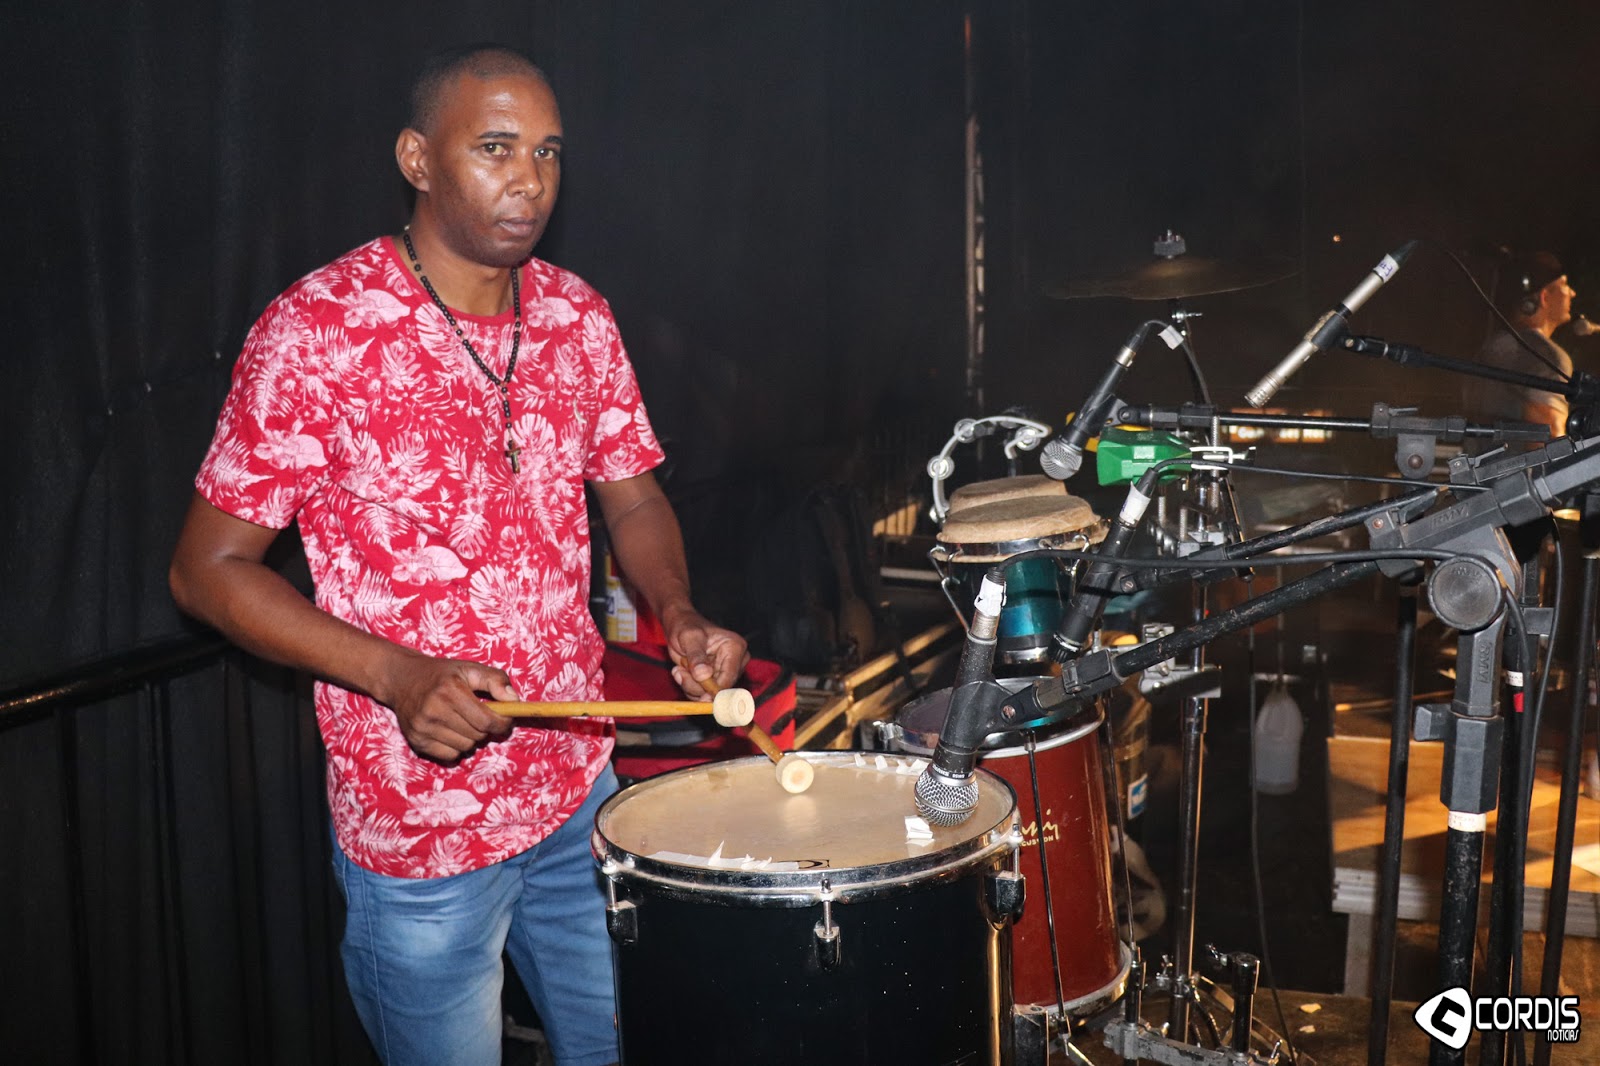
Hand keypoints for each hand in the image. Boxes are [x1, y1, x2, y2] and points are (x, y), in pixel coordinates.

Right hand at [378, 653, 516, 760]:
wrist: (401, 679)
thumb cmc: (442, 674)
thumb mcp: (470, 668)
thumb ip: (496, 680)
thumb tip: (514, 701)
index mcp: (450, 690)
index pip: (486, 720)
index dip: (502, 723)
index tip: (505, 720)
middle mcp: (434, 710)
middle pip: (477, 736)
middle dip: (485, 728)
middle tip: (480, 716)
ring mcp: (423, 728)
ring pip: (465, 747)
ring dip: (471, 738)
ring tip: (462, 721)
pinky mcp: (416, 741)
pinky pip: (450, 755)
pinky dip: (456, 746)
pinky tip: (449, 731)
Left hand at [662, 606, 749, 699]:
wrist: (679, 625)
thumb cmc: (685, 626)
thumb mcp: (688, 638)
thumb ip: (696, 656)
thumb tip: (704, 675)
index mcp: (735, 647)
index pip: (729, 677)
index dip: (714, 690)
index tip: (699, 696)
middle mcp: (736, 661)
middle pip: (720, 689)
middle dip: (698, 687)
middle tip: (680, 673)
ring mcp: (726, 671)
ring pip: (710, 694)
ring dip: (691, 686)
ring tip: (680, 669)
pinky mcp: (716, 678)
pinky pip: (703, 694)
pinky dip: (690, 687)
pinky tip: (683, 672)